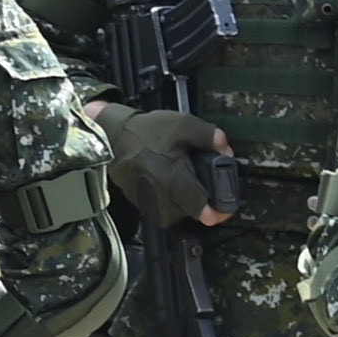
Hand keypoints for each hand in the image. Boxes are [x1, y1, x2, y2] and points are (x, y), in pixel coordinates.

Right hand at [101, 105, 234, 227]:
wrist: (111, 136)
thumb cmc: (145, 132)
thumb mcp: (182, 124)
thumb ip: (208, 136)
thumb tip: (226, 149)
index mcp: (175, 178)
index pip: (202, 209)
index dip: (218, 212)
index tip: (224, 209)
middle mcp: (161, 196)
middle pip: (191, 212)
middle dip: (200, 201)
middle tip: (201, 184)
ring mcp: (148, 201)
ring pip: (176, 212)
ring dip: (183, 201)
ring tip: (181, 182)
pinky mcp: (138, 201)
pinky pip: (160, 208)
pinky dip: (168, 198)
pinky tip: (165, 181)